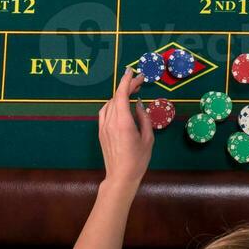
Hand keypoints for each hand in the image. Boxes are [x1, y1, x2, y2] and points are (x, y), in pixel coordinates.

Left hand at [98, 66, 154, 188]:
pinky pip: (105, 112)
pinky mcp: (101, 132)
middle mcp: (111, 121)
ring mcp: (103, 126)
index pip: (121, 94)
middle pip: (116, 97)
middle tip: (139, 82)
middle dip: (127, 87)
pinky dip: (113, 104)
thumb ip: (144, 118)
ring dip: (119, 95)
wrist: (121, 177)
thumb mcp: (148, 138)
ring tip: (131, 92)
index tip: (132, 71)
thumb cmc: (138, 160)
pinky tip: (120, 106)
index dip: (126, 81)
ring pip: (109, 103)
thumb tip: (139, 104)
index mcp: (123, 122)